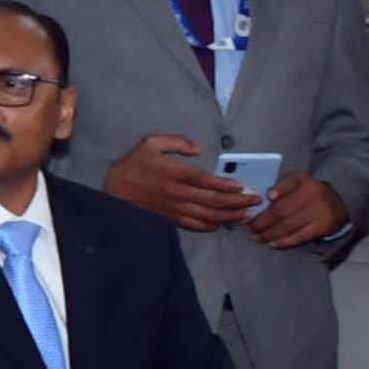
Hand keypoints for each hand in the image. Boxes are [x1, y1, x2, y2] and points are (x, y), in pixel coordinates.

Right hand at [106, 134, 255, 231]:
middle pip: (211, 200)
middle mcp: (176, 193)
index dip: (225, 185)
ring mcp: (174, 208)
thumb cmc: (133, 166)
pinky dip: (211, 226)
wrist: (113, 191)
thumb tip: (197, 148)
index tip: (242, 187)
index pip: (204, 181)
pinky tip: (223, 223)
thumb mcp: (149, 143)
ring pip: (207, 215)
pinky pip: (194, 225)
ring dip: (228, 215)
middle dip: (236, 201)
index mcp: (172, 173)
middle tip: (255, 201)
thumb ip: (175, 142)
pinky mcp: (170, 218)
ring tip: (245, 214)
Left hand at [247, 176, 346, 249]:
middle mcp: (313, 196)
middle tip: (248, 227)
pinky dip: (284, 241)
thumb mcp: (297, 180)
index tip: (257, 203)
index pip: (286, 185)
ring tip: (256, 237)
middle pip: (281, 211)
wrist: (337, 204)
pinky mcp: (322, 227)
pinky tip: (272, 243)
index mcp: (304, 181)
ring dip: (269, 234)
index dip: (274, 193)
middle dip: (261, 222)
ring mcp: (318, 212)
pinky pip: (300, 236)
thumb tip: (270, 195)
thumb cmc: (308, 192)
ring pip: (288, 226)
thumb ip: (282, 185)